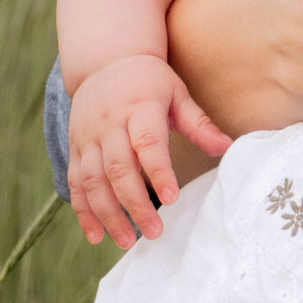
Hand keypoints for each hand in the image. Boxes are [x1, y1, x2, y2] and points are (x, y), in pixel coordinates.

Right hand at [67, 55, 231, 246]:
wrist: (104, 62)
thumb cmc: (149, 81)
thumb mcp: (177, 94)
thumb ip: (199, 124)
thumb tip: (227, 147)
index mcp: (139, 107)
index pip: (147, 143)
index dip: (158, 172)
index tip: (172, 199)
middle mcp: (109, 124)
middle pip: (118, 168)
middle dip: (134, 203)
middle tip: (155, 232)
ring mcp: (88, 138)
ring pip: (93, 181)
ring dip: (108, 214)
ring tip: (127, 241)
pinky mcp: (76, 149)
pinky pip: (75, 183)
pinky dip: (83, 211)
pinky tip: (96, 235)